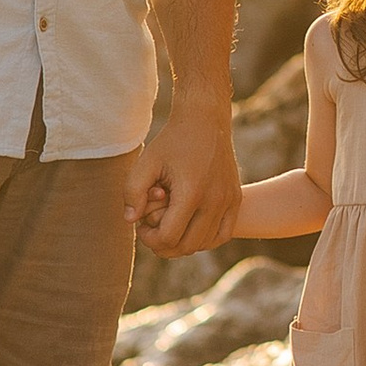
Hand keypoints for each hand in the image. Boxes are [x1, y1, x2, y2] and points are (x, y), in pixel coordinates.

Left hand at [125, 91, 243, 255]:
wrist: (205, 119)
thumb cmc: (172, 140)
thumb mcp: (146, 161)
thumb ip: (132, 192)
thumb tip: (131, 220)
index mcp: (192, 192)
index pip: (169, 238)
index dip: (149, 239)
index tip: (141, 225)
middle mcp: (214, 200)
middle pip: (187, 246)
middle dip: (164, 244)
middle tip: (153, 228)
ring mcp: (228, 200)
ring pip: (205, 243)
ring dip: (184, 242)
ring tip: (171, 224)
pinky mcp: (235, 198)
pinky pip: (223, 234)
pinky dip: (205, 239)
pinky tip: (190, 227)